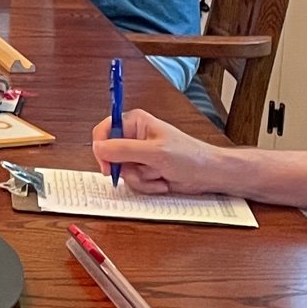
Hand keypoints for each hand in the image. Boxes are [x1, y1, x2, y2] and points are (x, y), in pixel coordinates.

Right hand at [91, 109, 240, 196]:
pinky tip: (162, 180)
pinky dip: (147, 185)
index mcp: (135, 122)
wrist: (208, 174)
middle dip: (127, 168)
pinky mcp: (144, 170)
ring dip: (141, 178)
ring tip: (159, 173)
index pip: (104, 131)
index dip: (102, 149)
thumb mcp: (154, 152)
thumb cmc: (189, 156)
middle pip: (111, 155)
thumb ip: (124, 149)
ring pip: (122, 171)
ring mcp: (139, 155)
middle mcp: (134, 137)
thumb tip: (98, 147)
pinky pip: (133, 181)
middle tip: (143, 171)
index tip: (107, 166)